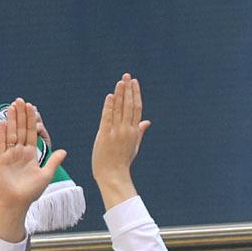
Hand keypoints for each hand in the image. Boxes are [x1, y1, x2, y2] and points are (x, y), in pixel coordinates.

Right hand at [0, 98, 65, 240]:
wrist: (17, 203)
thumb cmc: (31, 192)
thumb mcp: (46, 175)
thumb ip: (53, 162)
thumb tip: (64, 151)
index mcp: (30, 154)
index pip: (31, 133)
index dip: (31, 120)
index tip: (32, 107)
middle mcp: (19, 152)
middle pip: (20, 129)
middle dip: (21, 115)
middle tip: (21, 100)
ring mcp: (8, 155)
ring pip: (11, 133)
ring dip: (12, 120)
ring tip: (12, 106)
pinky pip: (1, 144)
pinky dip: (2, 134)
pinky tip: (3, 122)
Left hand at [89, 73, 149, 198]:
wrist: (113, 175)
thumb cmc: (122, 161)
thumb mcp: (134, 146)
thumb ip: (139, 131)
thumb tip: (147, 121)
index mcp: (134, 131)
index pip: (137, 108)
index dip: (136, 94)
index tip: (134, 83)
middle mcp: (126, 130)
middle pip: (129, 105)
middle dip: (128, 89)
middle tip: (127, 75)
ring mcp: (116, 132)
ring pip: (119, 109)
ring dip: (120, 94)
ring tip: (121, 81)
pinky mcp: (104, 135)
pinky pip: (107, 118)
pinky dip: (109, 107)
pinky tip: (110, 96)